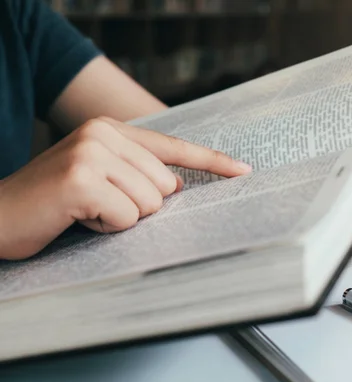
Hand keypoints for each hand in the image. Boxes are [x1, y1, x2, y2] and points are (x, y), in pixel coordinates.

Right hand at [0, 117, 251, 259]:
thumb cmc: (54, 202)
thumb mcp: (99, 176)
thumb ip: (138, 172)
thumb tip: (177, 186)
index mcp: (111, 130)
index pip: (174, 147)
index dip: (212, 160)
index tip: (243, 170)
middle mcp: (102, 134)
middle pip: (165, 187)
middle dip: (137, 207)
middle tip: (97, 205)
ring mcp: (90, 154)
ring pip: (149, 205)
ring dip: (120, 219)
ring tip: (86, 211)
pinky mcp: (81, 180)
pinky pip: (126, 219)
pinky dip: (105, 229)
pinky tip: (77, 219)